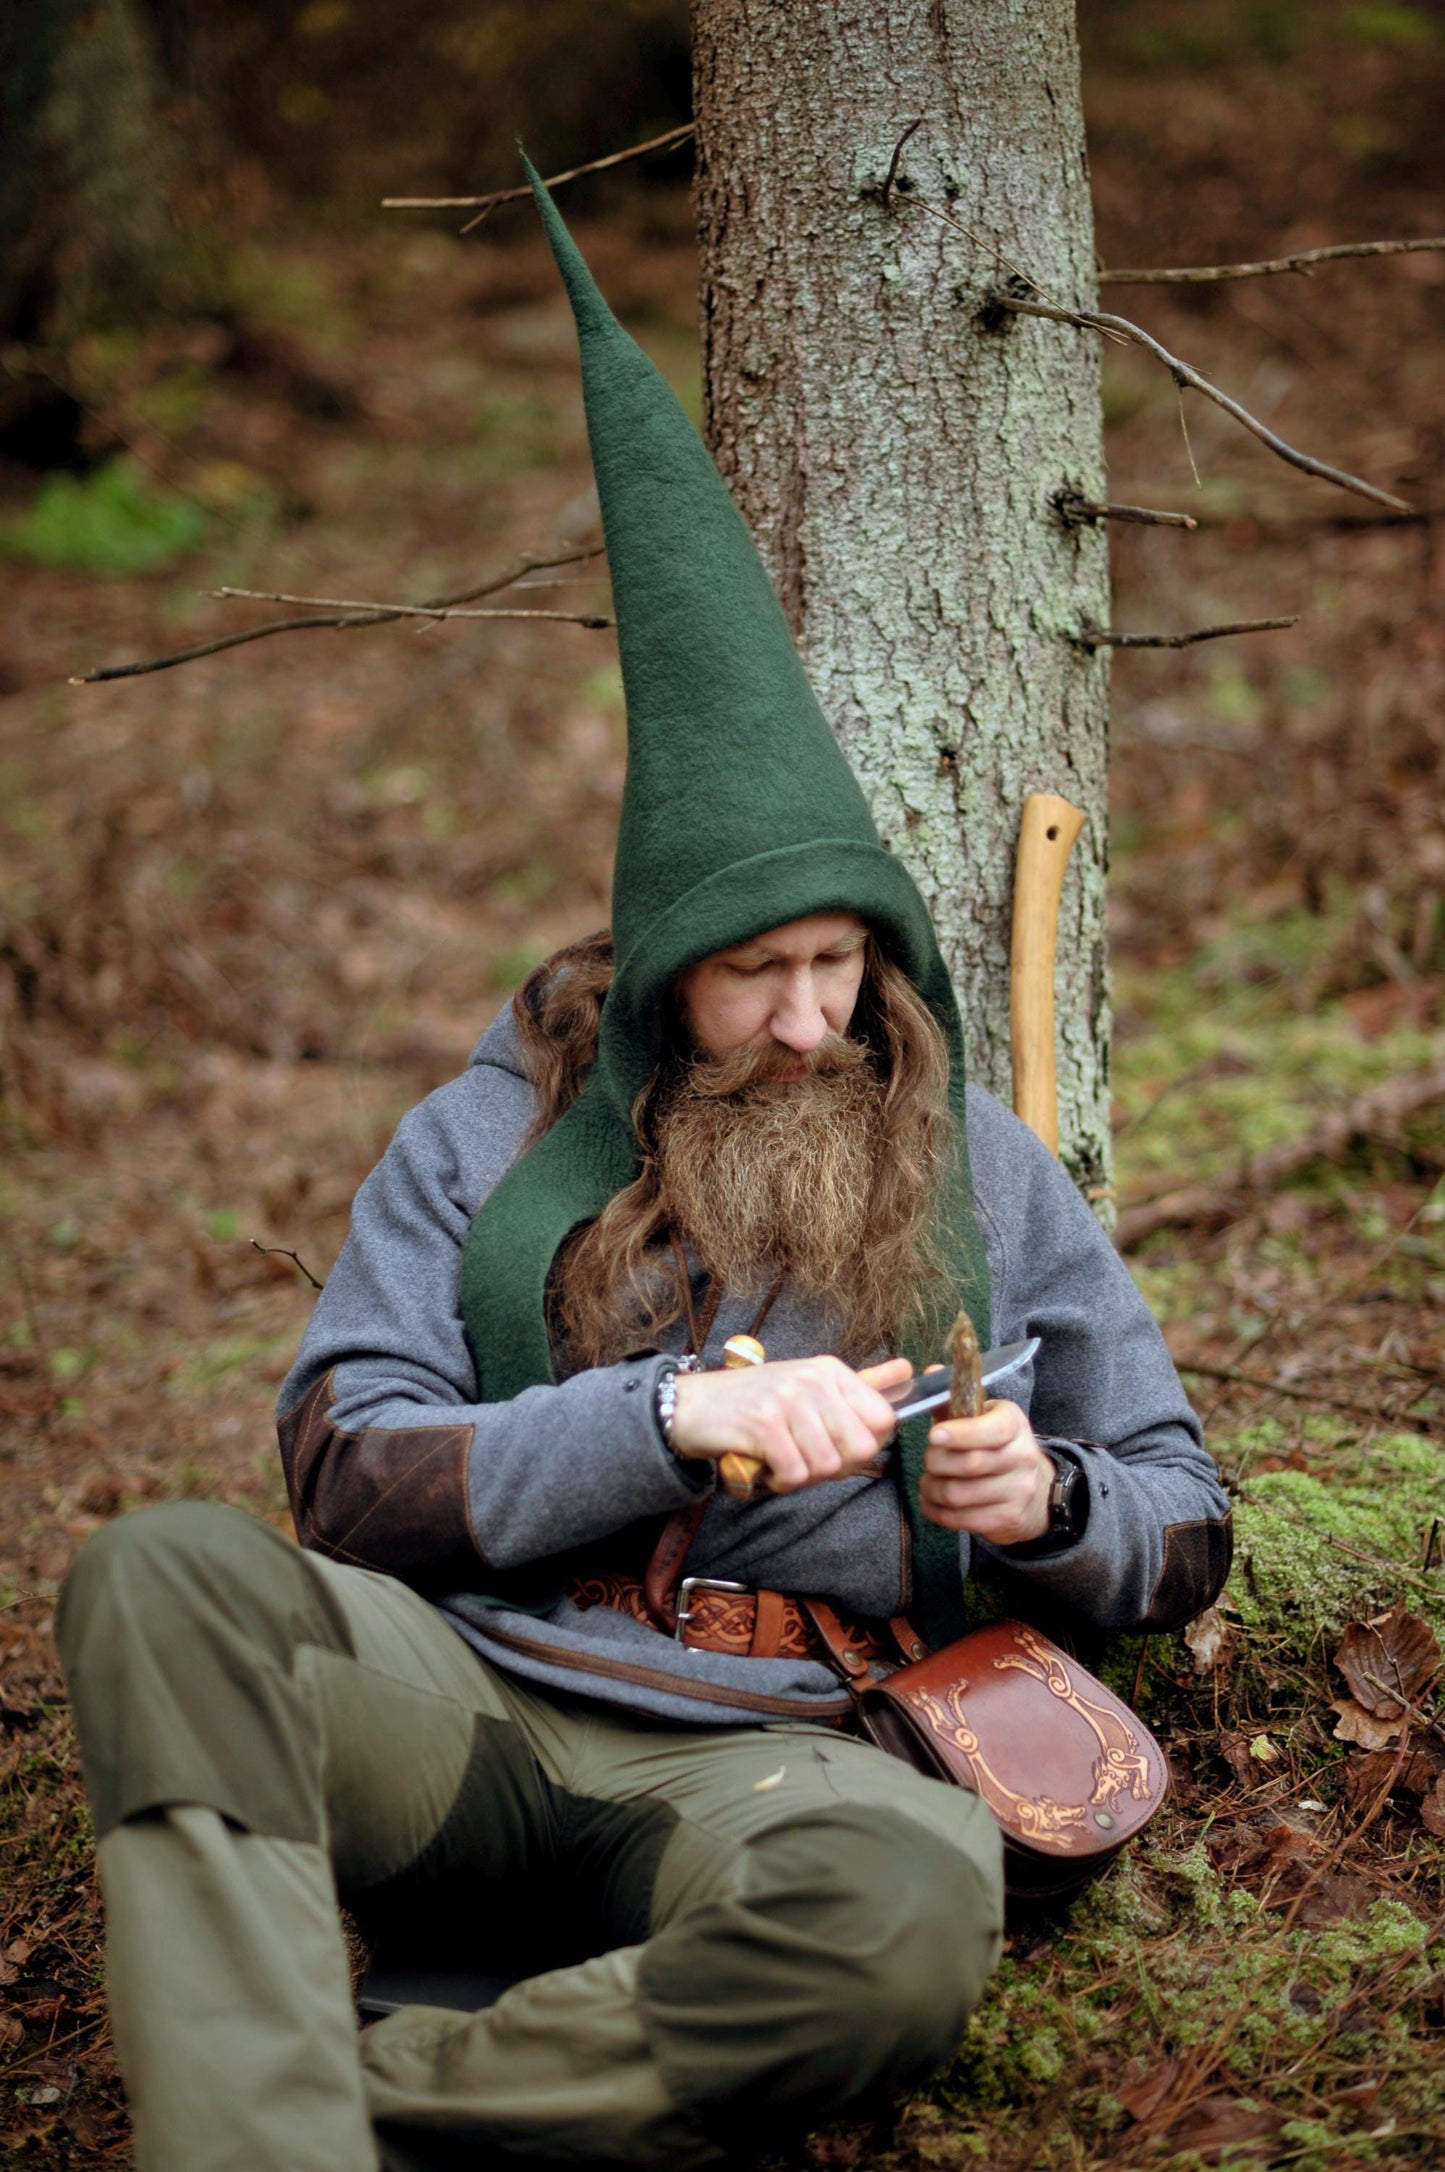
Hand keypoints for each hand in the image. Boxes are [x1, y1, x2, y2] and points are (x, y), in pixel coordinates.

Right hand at [670, 1356, 911, 1493]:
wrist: (693, 1406)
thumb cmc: (755, 1402)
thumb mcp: (809, 1385)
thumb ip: (861, 1385)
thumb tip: (909, 1370)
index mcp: (831, 1371)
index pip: (883, 1420)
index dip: (863, 1446)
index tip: (835, 1445)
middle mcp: (813, 1379)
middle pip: (859, 1448)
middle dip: (835, 1466)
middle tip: (804, 1457)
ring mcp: (788, 1399)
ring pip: (827, 1465)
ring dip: (803, 1475)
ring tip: (781, 1459)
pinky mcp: (764, 1424)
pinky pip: (795, 1473)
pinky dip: (781, 1481)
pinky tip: (766, 1465)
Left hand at [919, 1399, 1052, 1543]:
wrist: (1036, 1491)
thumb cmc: (995, 1447)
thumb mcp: (981, 1419)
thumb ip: (952, 1400)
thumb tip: (930, 1372)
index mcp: (1014, 1423)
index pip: (990, 1429)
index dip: (959, 1434)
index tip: (934, 1435)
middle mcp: (1023, 1456)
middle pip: (969, 1464)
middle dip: (936, 1463)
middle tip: (928, 1461)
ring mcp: (1019, 1490)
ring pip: (959, 1494)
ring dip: (932, 1489)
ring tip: (928, 1482)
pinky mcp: (1009, 1518)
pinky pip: (961, 1519)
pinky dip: (937, 1511)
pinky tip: (933, 1501)